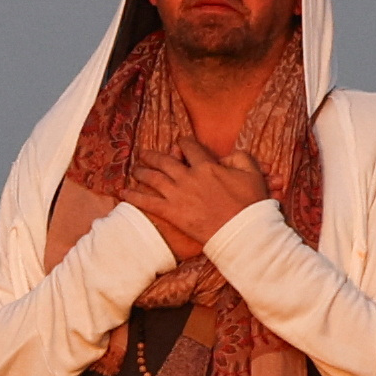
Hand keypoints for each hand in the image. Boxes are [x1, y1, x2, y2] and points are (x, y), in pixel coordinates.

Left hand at [124, 137, 272, 261]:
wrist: (243, 233)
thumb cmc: (251, 204)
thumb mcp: (251, 173)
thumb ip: (238, 158)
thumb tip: (224, 157)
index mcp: (206, 165)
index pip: (189, 146)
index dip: (183, 143)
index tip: (180, 144)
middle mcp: (188, 177)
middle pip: (164, 160)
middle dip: (153, 155)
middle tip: (145, 154)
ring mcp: (178, 195)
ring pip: (152, 178)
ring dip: (141, 171)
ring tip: (135, 169)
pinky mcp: (172, 213)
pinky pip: (147, 202)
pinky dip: (134, 196)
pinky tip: (123, 193)